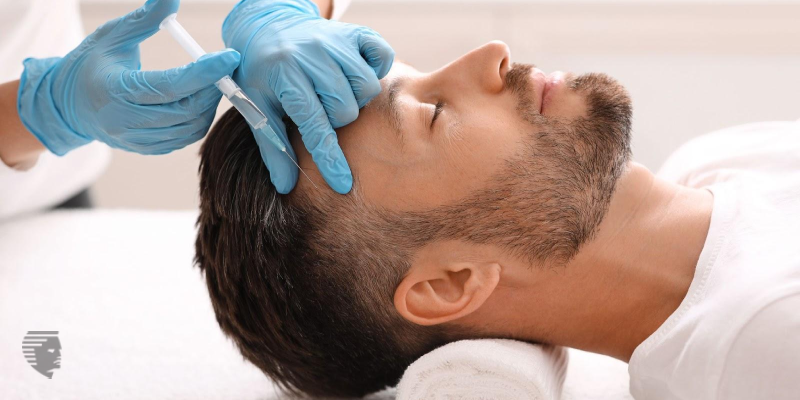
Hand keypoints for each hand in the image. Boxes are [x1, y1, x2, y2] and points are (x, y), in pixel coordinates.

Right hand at [17, 0, 240, 155]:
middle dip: (212, 88)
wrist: (68, 104)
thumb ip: (145, 19)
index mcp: (114, 90)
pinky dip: (198, 119)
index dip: (205, 72)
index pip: (171, 86)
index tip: (230, 57)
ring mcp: (135, 139)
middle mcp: (124, 121)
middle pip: (186, 110)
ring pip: (189, 128)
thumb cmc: (91, 63)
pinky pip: (184, 138)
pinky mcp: (145, 149)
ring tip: (210, 83)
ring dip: (208, 105)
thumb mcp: (113, 35)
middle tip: (222, 69)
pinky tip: (197, 101)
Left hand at [223, 0, 394, 193]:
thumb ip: (272, 146)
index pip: (314, 125)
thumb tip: (285, 186)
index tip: (343, 184)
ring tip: (334, 92)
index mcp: (284, 74)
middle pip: (347, 109)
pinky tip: (354, 72)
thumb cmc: (262, 72)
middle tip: (320, 107)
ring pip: (368, 87)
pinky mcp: (354, 32)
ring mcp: (336, 40)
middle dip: (336, 118)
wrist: (269, 26)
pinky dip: (377, 68)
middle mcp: (312, 54)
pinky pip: (383, 56)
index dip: (329, 158)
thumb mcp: (257, 106)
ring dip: (355, 97)